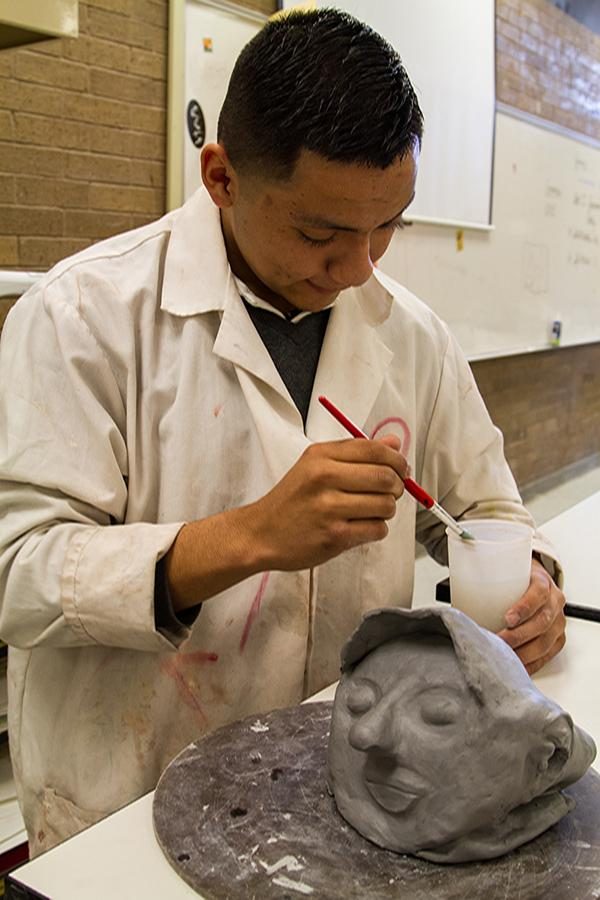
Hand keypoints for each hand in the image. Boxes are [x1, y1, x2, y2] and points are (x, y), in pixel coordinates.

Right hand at [250, 435, 408, 570]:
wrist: (261, 533)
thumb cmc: (292, 500)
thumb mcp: (316, 466)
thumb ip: (355, 453)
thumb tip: (394, 443)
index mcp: (321, 456)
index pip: (374, 450)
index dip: (396, 460)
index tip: (400, 469)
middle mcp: (324, 477)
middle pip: (386, 477)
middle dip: (397, 487)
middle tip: (390, 492)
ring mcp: (329, 508)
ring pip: (386, 505)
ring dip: (386, 511)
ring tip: (369, 511)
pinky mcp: (335, 535)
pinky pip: (377, 529)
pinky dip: (376, 530)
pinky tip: (359, 527)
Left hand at [497, 559, 565, 674]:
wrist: (536, 581)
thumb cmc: (518, 579)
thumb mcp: (507, 571)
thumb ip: (488, 575)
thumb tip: (461, 586)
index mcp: (543, 582)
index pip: (538, 594)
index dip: (524, 608)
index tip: (507, 618)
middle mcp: (555, 603)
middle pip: (541, 622)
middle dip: (519, 636)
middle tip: (498, 642)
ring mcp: (558, 623)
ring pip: (545, 642)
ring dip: (523, 653)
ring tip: (504, 658)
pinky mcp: (557, 639)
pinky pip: (547, 655)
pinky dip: (531, 663)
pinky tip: (517, 667)